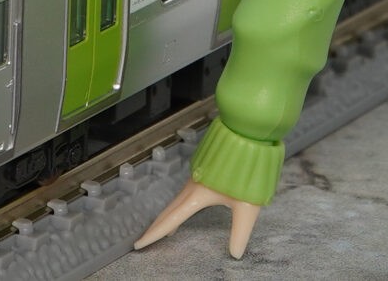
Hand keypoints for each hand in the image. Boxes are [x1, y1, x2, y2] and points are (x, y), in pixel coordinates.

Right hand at [133, 177, 261, 259]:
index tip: (138, 244)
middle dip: (156, 226)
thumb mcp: (248, 205)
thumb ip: (240, 231)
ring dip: (168, 215)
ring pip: (177, 199)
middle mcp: (192, 185)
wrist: (247, 134)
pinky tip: (182, 206)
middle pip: (169, 210)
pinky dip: (177, 203)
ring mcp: (197, 175)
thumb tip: (236, 253)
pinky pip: (184, 191)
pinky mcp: (203, 169)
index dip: (154, 234)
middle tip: (144, 240)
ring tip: (164, 229)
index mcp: (197, 195)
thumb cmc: (249, 168)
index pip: (171, 220)